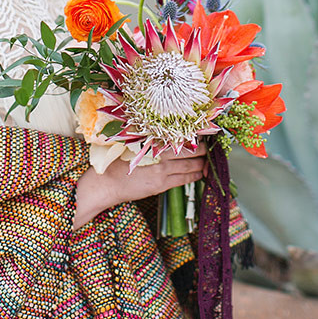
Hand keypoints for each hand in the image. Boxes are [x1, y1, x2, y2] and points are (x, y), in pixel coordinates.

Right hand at [72, 143, 206, 230]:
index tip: (203, 134)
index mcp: (153, 142)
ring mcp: (161, 171)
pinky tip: (200, 173)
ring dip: (201, 163)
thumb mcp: (133, 143)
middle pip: (190, 151)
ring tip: (207, 160)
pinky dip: (194, 176)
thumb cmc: (118, 160)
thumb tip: (168, 135)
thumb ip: (151, 140)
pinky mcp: (160, 185)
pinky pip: (183, 180)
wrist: (107, 182)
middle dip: (203, 150)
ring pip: (190, 166)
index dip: (194, 136)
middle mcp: (159, 156)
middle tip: (210, 147)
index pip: (180, 138)